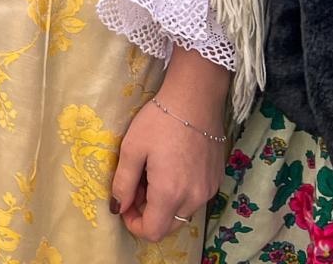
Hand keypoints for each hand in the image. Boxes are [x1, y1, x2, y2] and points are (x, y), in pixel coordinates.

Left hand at [112, 59, 229, 240]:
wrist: (195, 100)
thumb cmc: (158, 122)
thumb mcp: (131, 149)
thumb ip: (123, 183)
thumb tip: (117, 208)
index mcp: (170, 193)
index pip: (153, 231)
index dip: (134, 224)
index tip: (124, 205)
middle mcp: (193, 199)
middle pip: (169, 226)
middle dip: (147, 214)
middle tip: (135, 187)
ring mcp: (208, 191)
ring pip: (182, 213)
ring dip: (163, 205)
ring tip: (151, 174)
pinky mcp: (215, 180)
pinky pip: (194, 199)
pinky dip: (179, 195)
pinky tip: (169, 169)